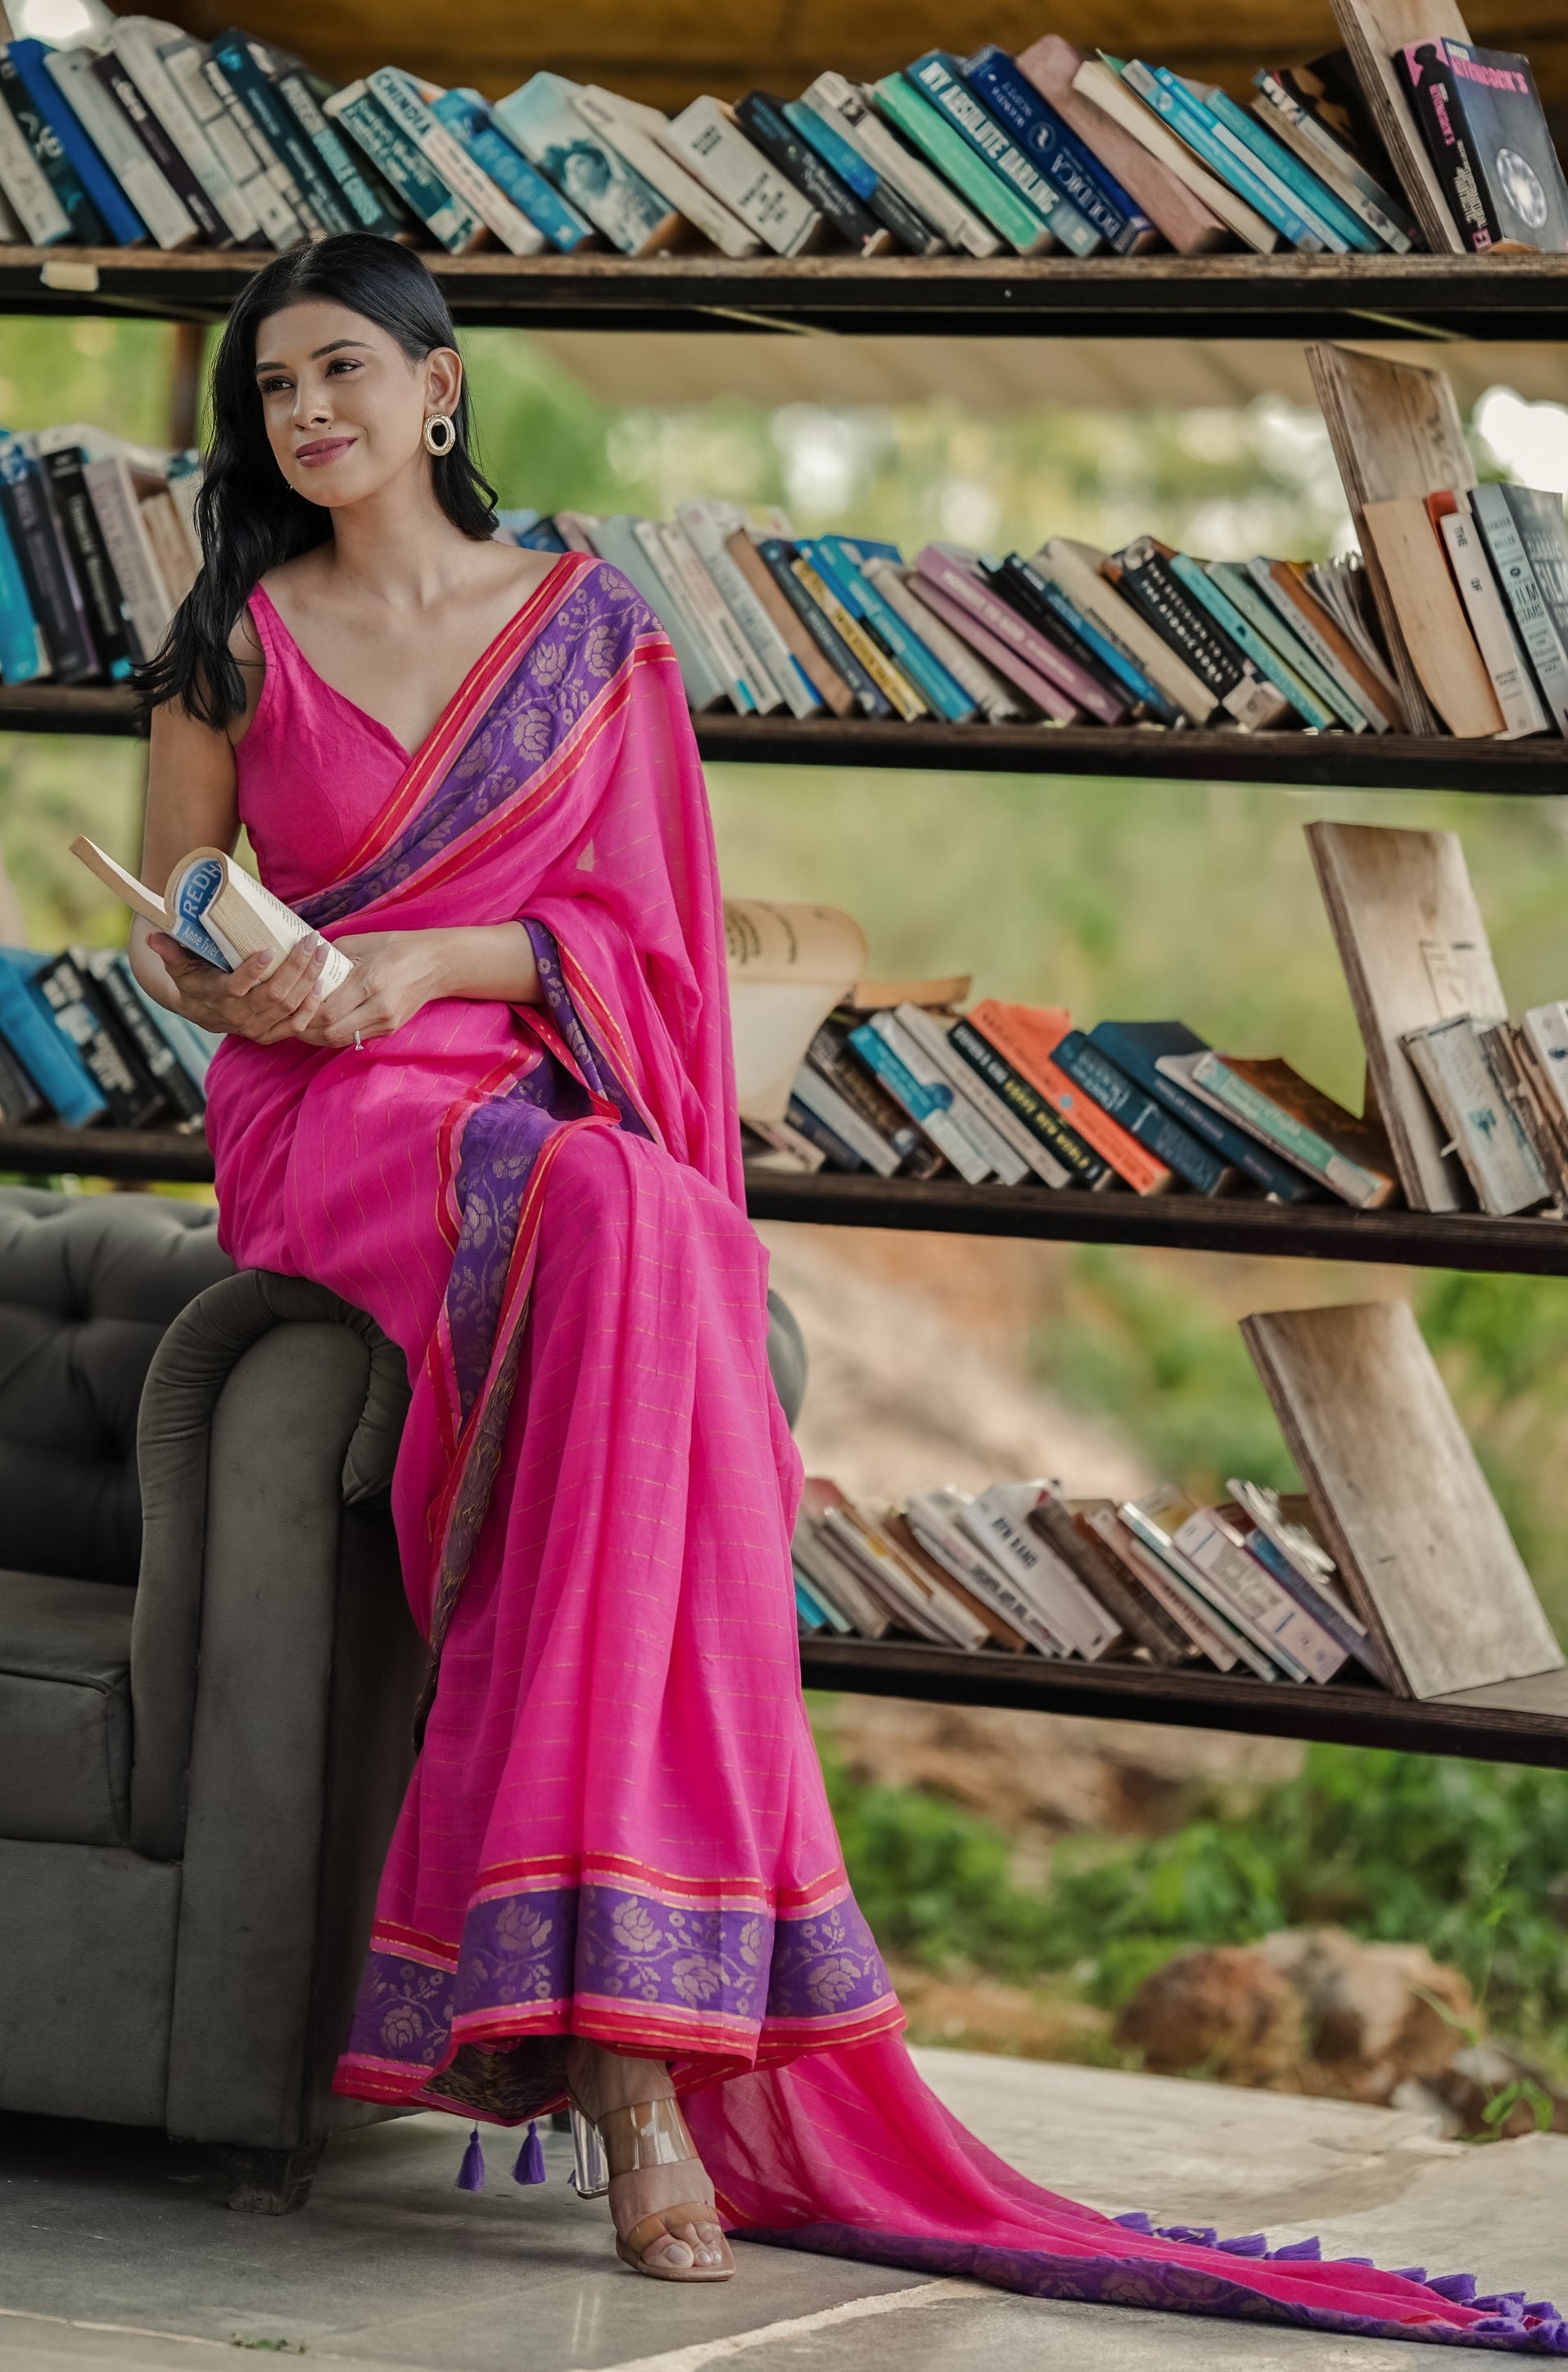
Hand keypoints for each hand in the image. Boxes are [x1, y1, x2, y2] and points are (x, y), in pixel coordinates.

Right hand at [149, 929, 333, 1045]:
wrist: (199, 1011)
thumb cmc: (193, 979)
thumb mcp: (178, 965)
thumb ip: (169, 951)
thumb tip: (153, 938)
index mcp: (217, 996)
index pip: (236, 986)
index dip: (253, 971)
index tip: (269, 950)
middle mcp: (239, 1015)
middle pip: (274, 994)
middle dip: (297, 966)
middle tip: (311, 940)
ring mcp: (256, 1027)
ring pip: (289, 1006)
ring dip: (309, 979)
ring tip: (322, 953)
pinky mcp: (270, 1034)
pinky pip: (295, 1026)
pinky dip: (311, 1007)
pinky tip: (322, 985)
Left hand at [299, 930, 447, 1049]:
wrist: (435, 964)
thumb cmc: (396, 947)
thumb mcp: (361, 943)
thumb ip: (330, 956)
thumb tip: (301, 962)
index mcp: (371, 981)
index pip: (327, 1010)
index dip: (304, 1012)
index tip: (290, 1004)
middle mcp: (379, 1007)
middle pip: (331, 1032)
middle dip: (305, 1030)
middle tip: (287, 1019)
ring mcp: (386, 1021)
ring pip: (341, 1040)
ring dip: (317, 1035)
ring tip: (301, 1024)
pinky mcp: (390, 1029)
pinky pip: (354, 1037)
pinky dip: (335, 1033)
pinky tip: (322, 1024)